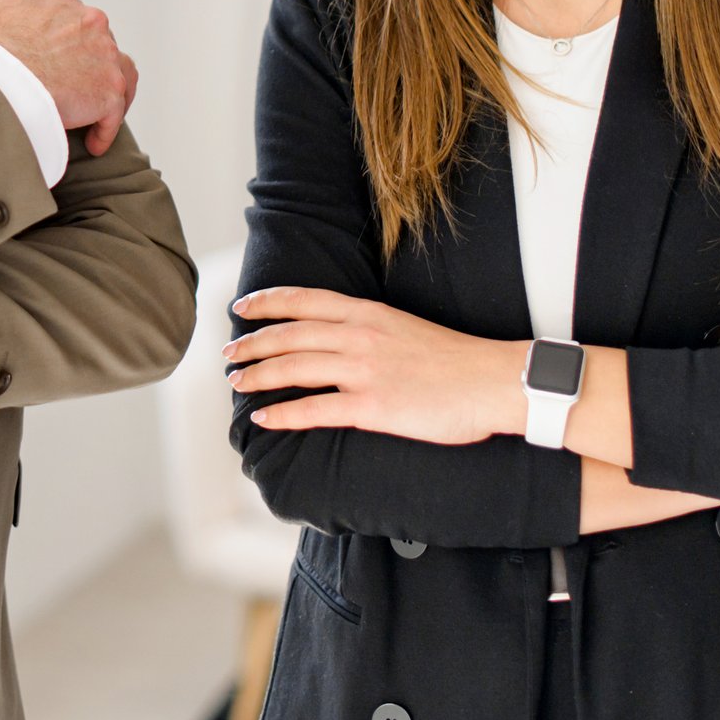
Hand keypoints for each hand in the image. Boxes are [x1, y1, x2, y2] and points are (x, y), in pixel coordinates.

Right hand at [0, 0, 139, 154]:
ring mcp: (103, 57)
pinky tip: (92, 140)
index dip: (64, 39)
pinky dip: (106, 125)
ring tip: (89, 110)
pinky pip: (115, 111)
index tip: (53, 58)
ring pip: (117, 72)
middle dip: (86, 62)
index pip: (74, 16)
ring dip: (105, 89)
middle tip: (66, 86)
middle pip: (98, 43)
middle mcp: (89, 22)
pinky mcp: (109, 92)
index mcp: (61, 0)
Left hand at [223, 287, 513, 444]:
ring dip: (258, 375)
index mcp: (367, 313)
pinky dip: (284, 414)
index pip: (304, 300)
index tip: (241, 307)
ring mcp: (364, 371)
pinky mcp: (373, 407)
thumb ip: (368, 328)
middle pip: (289, 334)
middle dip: (252, 342)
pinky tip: (263, 419)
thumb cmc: (454, 360)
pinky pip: (316, 409)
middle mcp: (359, 336)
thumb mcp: (403, 326)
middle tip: (227, 353)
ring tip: (236, 383)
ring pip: (294, 368)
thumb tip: (336, 336)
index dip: (267, 303)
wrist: (492, 381)